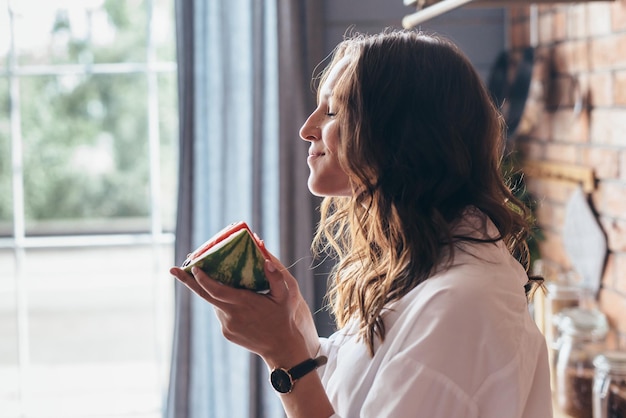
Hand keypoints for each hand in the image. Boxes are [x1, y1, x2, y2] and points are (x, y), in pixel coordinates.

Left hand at [169, 253, 319, 366]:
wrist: (280, 346)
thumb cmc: (283, 317)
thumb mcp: (285, 295)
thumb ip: (275, 277)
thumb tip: (265, 259)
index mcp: (243, 303)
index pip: (216, 290)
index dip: (202, 279)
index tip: (193, 267)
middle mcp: (231, 315)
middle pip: (204, 296)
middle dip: (187, 281)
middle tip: (173, 269)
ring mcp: (227, 326)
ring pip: (214, 304)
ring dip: (212, 291)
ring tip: (213, 276)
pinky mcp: (227, 333)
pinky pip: (221, 313)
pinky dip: (222, 303)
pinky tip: (231, 298)